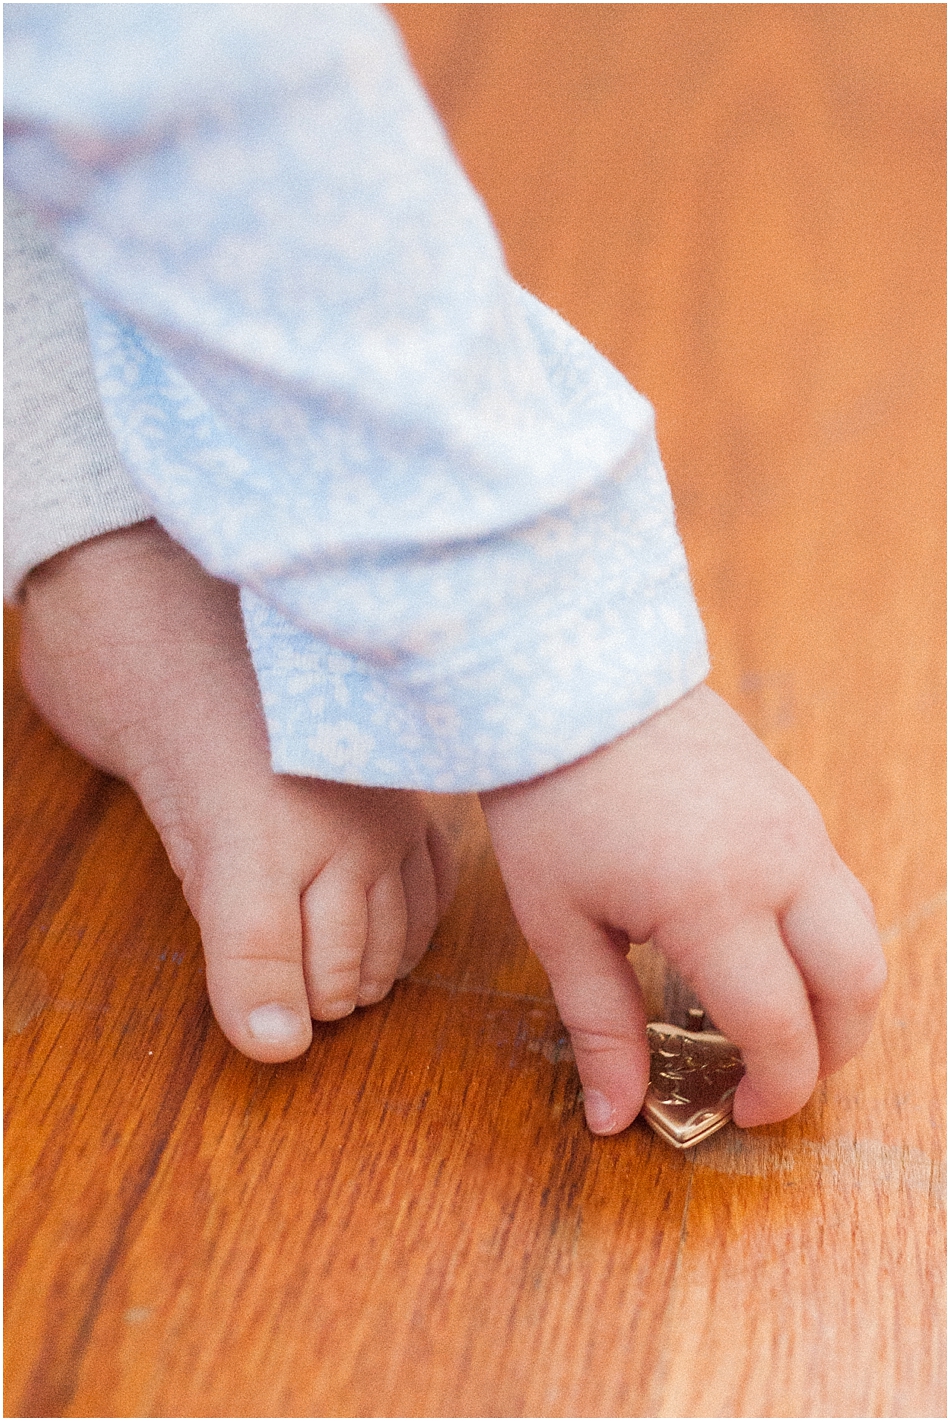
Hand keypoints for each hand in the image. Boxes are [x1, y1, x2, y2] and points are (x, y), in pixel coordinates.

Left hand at [481, 684, 884, 1133]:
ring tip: (776, 1023)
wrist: (569, 679)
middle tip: (774, 1078)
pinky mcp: (793, 801)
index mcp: (716, 904)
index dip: (773, 1090)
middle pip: (857, 986)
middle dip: (832, 1053)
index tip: (738, 1113)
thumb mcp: (558, 922)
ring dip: (838, 996)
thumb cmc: (550, 797)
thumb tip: (616, 1115)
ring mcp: (797, 826)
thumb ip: (599, 1022)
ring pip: (861, 935)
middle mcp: (780, 865)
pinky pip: (837, 888)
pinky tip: (765, 951)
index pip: (782, 1029)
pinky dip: (825, 940)